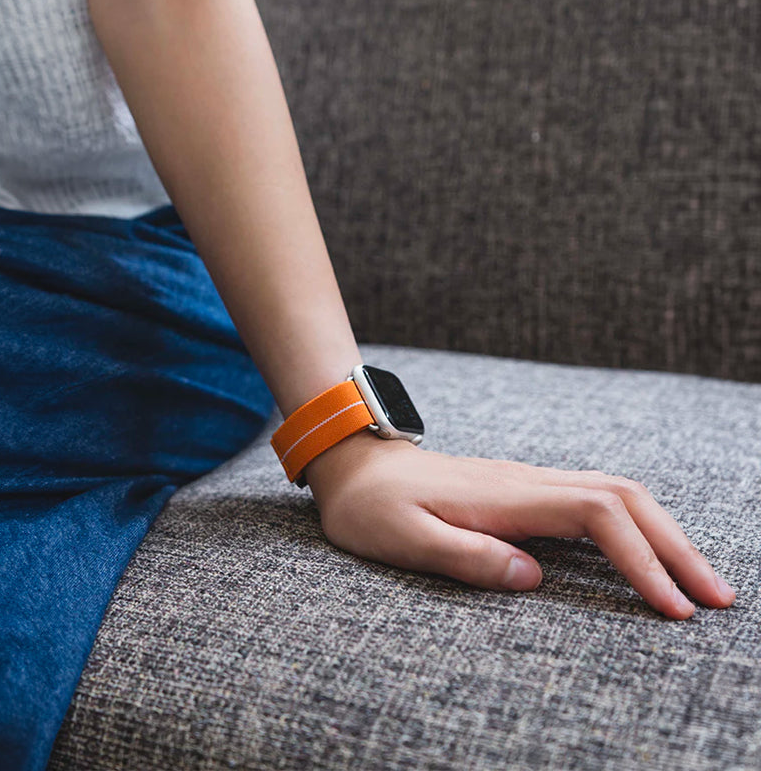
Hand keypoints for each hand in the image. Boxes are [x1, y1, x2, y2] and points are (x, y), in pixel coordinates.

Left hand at [305, 431, 735, 619]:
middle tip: (717, 597)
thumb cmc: (372, 507)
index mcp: (505, 495)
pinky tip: (644, 552)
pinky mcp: (522, 490)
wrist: (356, 464)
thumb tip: (533, 579)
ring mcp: (527, 482)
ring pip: (615, 493)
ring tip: (696, 580)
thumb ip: (466, 557)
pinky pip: (593, 499)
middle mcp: (527, 481)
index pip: (597, 516)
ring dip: (661, 533)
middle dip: (675, 545)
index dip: (642, 559)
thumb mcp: (404, 538)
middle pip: (624, 497)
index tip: (673, 608)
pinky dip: (633, 525)